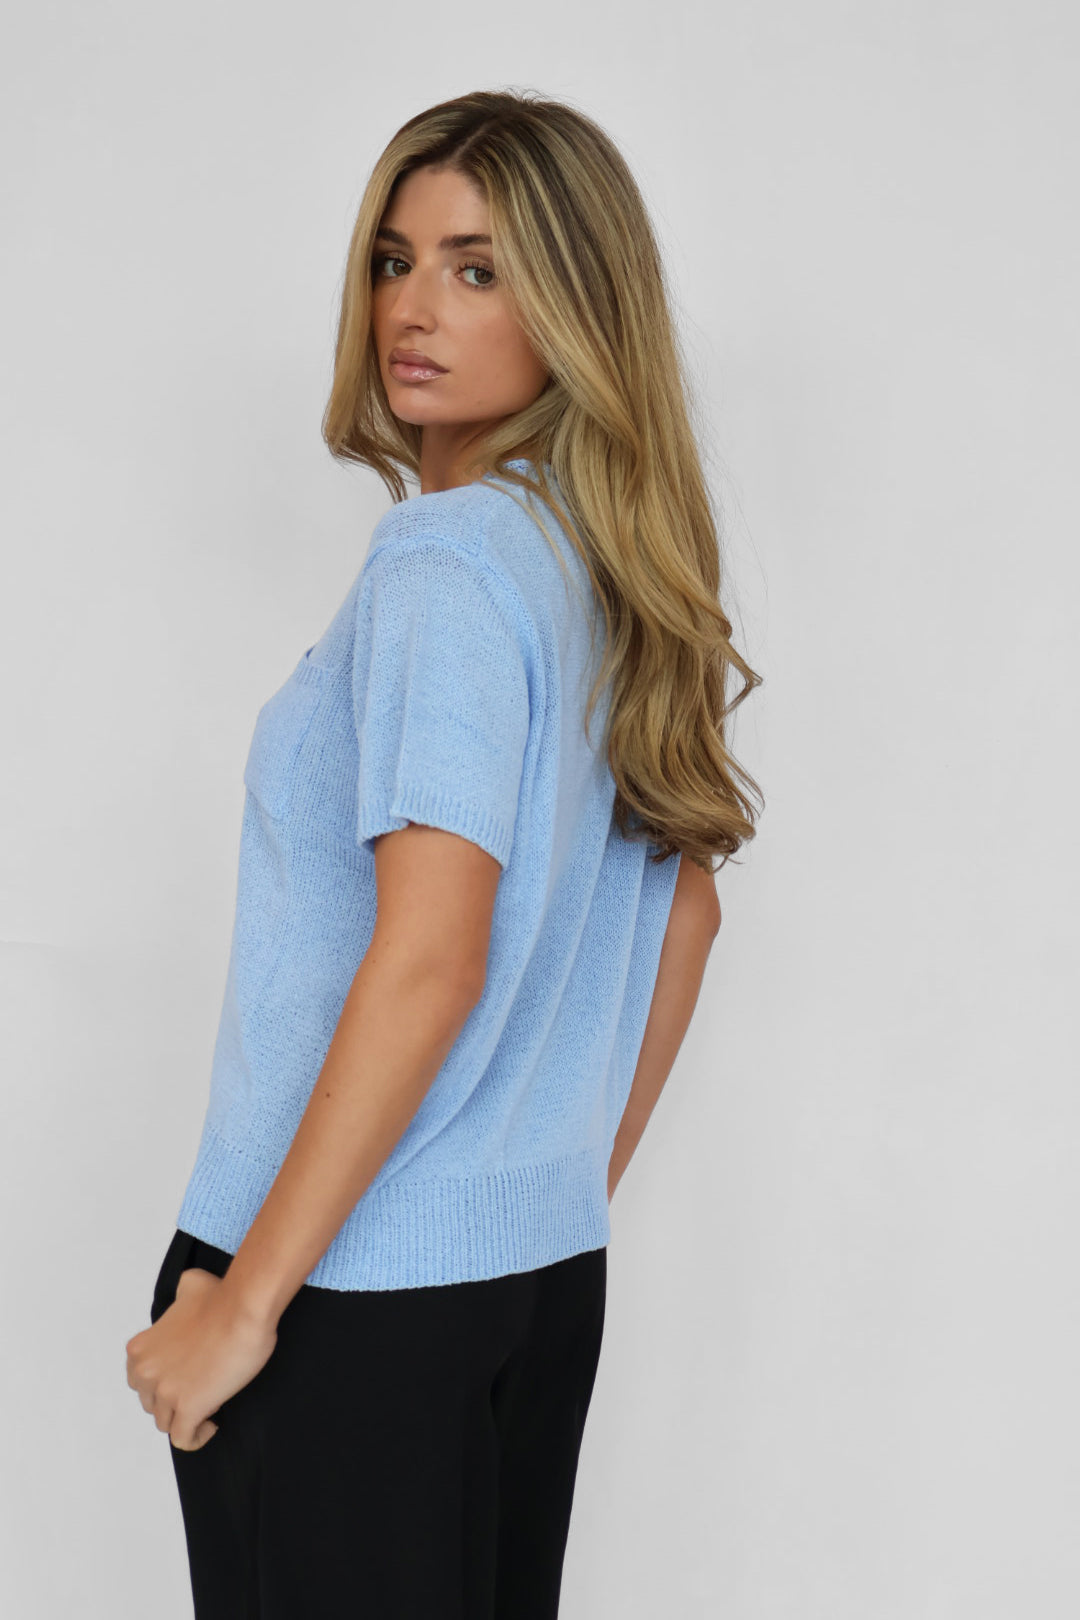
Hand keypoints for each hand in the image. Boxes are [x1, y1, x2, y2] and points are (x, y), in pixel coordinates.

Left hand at [126, 1267, 277, 1450]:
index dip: (163, 1379)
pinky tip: (212, 1424)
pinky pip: (183, 1439)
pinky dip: (196, 1436)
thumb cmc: (222, 1297)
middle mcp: (146, 1373)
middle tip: (200, 1386)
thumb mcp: (189, 1285)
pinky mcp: (188, 1409)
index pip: (140, 1381)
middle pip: (152, 1404)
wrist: (243, 1309)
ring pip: (166, 1423)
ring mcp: (166, 1393)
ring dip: (186, 1417)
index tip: (186, 1373)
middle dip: (173, 1399)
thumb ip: (179, 1295)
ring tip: (211, 1401)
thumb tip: (185, 1295)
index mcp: (140, 1349)